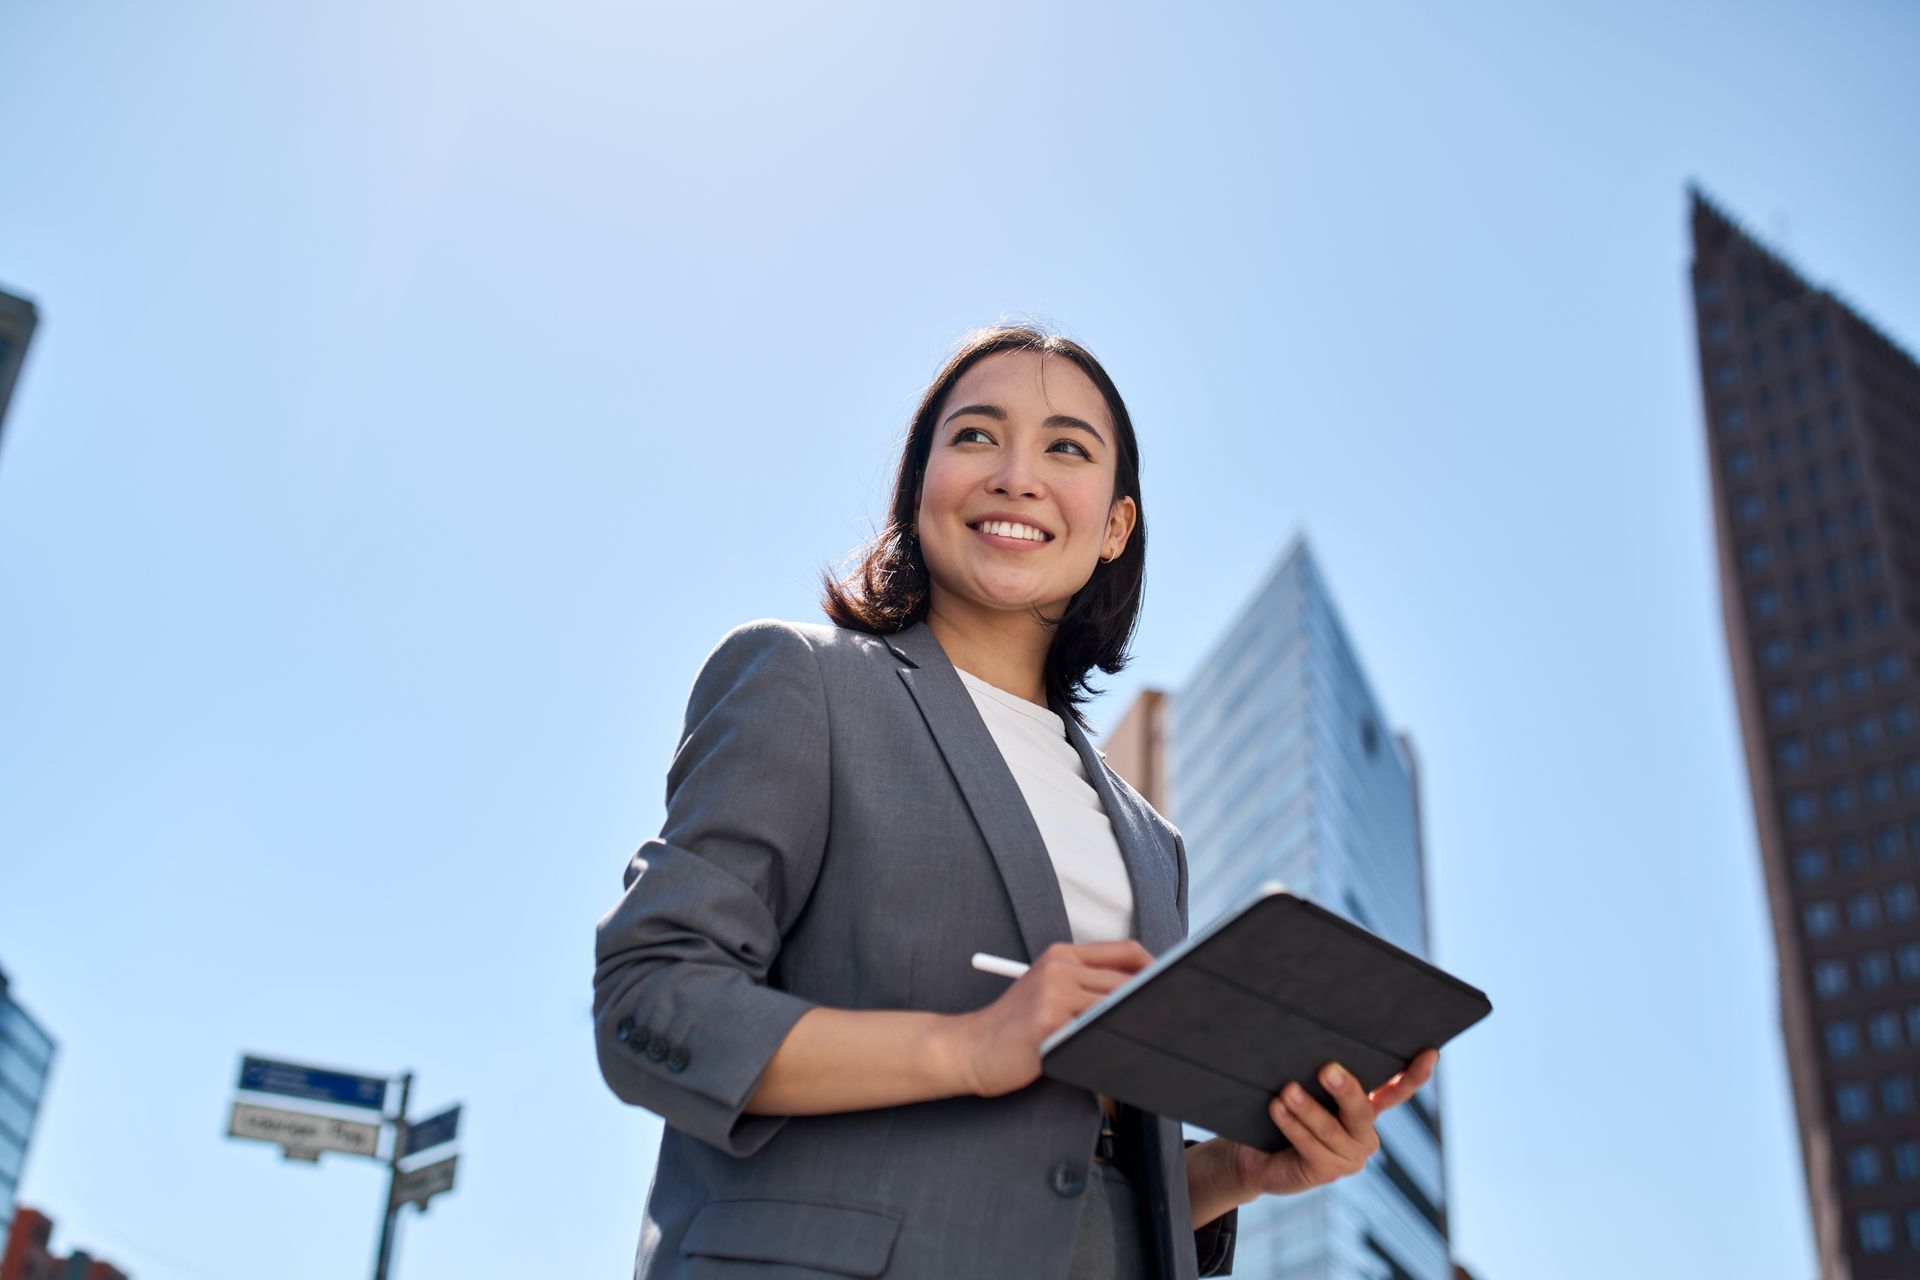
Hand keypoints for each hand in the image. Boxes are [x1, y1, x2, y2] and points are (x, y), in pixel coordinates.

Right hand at [942, 941, 1154, 1097]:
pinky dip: (1115, 1043)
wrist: (970, 1048)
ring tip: (1157, 1039)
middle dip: (1156, 1001)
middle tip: (1178, 1021)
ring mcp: (1054, 993)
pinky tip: (1126, 1055)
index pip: (1127, 951)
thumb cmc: (1014, 1028)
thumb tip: (1144, 997)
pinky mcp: (1049, 1022)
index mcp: (1062, 955)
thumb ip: (1087, 987)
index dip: (1158, 968)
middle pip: (1129, 979)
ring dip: (1139, 1023)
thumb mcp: (1048, 992)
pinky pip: (1096, 1031)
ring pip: (1117, 1005)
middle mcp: (1060, 967)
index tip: (1173, 990)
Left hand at [1226, 1049, 1438, 1198]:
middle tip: (1327, 1070)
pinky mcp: (1327, 1172)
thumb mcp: (1307, 1090)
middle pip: (1362, 1110)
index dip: (1414, 1075)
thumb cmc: (1286, 1110)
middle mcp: (1364, 1135)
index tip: (1430, 1053)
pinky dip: (1292, 1125)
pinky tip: (1277, 1108)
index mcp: (1367, 1110)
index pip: (1397, 1092)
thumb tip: (1315, 1041)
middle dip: (1346, 1090)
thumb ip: (1319, 1076)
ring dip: (1306, 1108)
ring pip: (1330, 1129)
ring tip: (1287, 1090)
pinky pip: (1310, 1146)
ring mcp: (1349, 1157)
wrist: (1260, 1157)